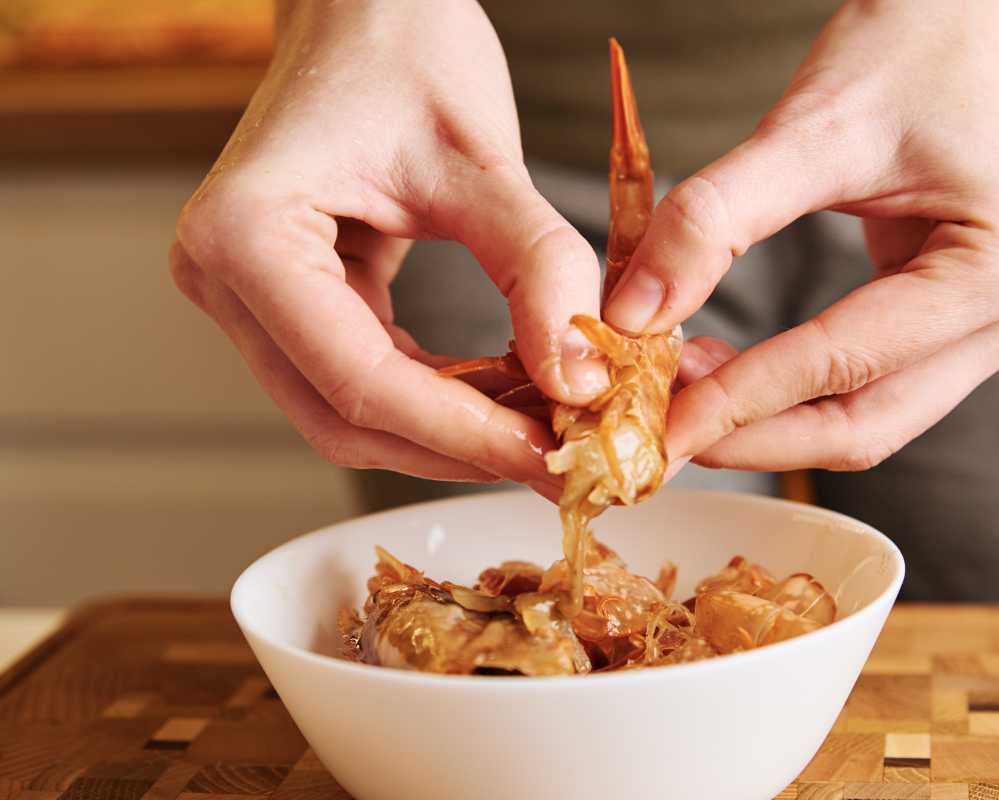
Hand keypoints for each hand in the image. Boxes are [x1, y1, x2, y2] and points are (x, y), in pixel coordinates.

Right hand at [170, 0, 607, 497]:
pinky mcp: (288, 300)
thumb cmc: (406, 49)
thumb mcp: (483, 157)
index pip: (359, 377)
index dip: (462, 431)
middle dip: (455, 447)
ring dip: (448, 433)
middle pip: (343, 416)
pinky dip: (435, 397)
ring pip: (349, 411)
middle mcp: (225, 277)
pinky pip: (361, 375)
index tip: (548, 454)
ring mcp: (248, 296)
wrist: (364, 9)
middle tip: (553, 462)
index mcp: (246, 234)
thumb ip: (536, 267)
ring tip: (538, 431)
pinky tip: (502, 393)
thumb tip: (579, 379)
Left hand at [605, 0, 998, 471]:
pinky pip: (864, 386)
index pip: (844, 365)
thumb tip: (633, 314)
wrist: (965, 14)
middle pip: (864, 424)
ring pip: (864, 419)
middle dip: (752, 434)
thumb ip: (713, 220)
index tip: (659, 427)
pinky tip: (720, 371)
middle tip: (660, 434)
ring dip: (766, 423)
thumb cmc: (908, 48)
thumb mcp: (806, 127)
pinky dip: (788, 392)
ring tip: (677, 396)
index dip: (740, 403)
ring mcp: (992, 327)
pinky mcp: (954, 324)